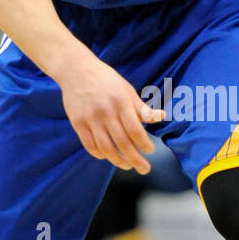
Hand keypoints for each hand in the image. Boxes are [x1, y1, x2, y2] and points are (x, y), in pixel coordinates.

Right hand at [60, 54, 164, 172]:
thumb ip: (142, 108)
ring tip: (128, 166)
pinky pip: (89, 145)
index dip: (144, 143)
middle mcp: (105, 112)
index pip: (135, 129)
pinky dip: (100, 154)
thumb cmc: (106, 80)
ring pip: (106, 148)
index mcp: (120, 102)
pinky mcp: (77, 123)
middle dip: (135, 159)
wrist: (76, 70)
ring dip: (118, 161)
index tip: (150, 151)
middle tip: (144, 169)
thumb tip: (162, 116)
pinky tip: (108, 157)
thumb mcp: (127, 90)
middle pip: (122, 142)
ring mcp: (90, 119)